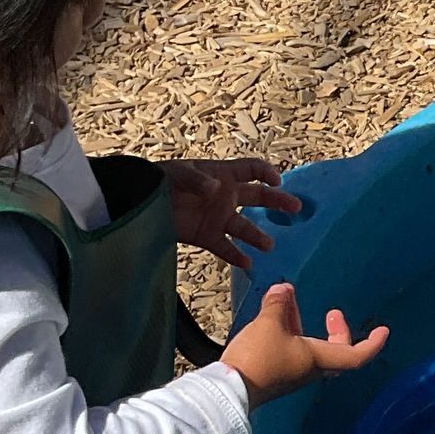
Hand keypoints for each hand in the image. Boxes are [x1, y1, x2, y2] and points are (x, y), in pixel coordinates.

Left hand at [166, 159, 300, 268]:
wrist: (139, 202)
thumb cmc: (159, 180)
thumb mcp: (178, 173)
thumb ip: (198, 180)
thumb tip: (217, 188)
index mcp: (222, 174)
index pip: (251, 169)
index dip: (266, 172)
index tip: (278, 181)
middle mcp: (224, 196)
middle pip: (257, 197)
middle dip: (277, 201)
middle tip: (296, 208)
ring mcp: (216, 217)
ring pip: (244, 226)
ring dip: (257, 235)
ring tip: (269, 244)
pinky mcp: (205, 236)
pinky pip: (225, 247)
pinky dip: (236, 256)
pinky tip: (247, 264)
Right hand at [222, 282, 387, 405]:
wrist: (229, 390)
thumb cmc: (257, 358)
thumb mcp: (268, 324)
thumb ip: (277, 305)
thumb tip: (282, 289)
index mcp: (318, 359)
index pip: (357, 355)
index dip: (372, 343)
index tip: (382, 330)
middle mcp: (310, 368)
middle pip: (336, 352)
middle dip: (338, 331)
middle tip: (333, 314)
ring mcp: (292, 372)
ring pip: (310, 348)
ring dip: (305, 326)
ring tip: (289, 302)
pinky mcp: (275, 372)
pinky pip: (291, 350)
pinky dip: (288, 332)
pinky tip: (273, 316)